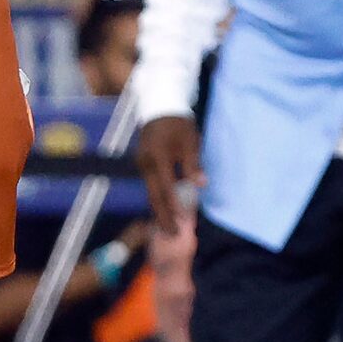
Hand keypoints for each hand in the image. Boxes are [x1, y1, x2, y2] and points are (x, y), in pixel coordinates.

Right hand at [137, 114, 204, 236]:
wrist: (159, 107)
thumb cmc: (178, 124)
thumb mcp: (190, 142)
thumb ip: (193, 165)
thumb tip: (201, 185)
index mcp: (158, 159)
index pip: (166, 188)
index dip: (174, 206)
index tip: (181, 222)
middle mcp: (146, 165)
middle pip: (154, 196)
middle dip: (163, 216)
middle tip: (172, 234)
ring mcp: (142, 165)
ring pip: (151, 192)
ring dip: (160, 210)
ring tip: (168, 227)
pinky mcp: (144, 164)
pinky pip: (151, 186)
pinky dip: (158, 199)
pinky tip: (164, 209)